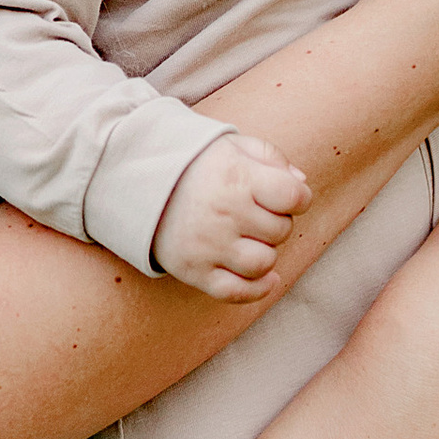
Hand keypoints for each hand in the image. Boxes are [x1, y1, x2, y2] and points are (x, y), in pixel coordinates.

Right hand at [152, 129, 309, 294]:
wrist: (136, 182)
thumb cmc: (196, 163)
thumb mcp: (233, 145)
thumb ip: (272, 158)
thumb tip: (302, 184)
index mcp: (236, 177)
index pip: (294, 197)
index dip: (299, 198)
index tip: (287, 195)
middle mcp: (223, 212)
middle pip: (281, 231)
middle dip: (276, 222)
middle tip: (254, 212)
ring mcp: (207, 245)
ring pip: (263, 263)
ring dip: (265, 252)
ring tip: (249, 238)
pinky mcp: (193, 271)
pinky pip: (237, 293)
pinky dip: (258, 289)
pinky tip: (267, 278)